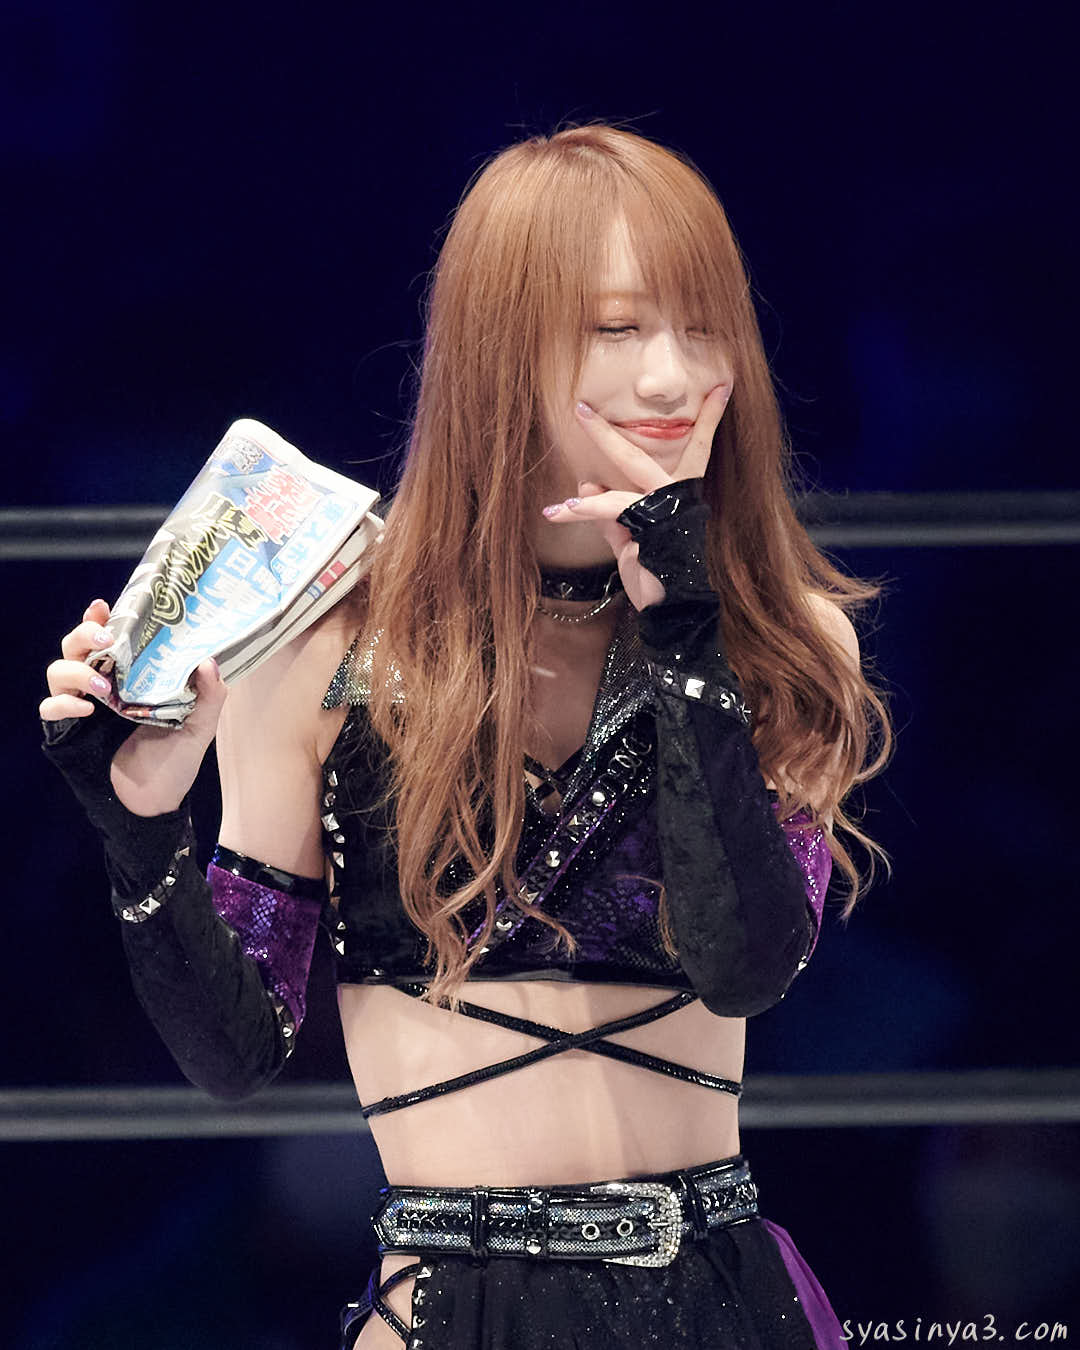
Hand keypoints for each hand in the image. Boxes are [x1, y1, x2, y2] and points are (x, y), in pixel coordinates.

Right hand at [42, 598, 227, 816]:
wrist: (155, 806)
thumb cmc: (175, 763)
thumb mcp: (200, 726)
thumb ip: (210, 694)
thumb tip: (208, 660)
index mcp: (131, 678)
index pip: (108, 639)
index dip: (100, 619)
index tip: (103, 605)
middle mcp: (103, 687)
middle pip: (75, 645)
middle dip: (84, 634)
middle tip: (107, 639)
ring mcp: (83, 709)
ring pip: (57, 671)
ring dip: (76, 670)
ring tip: (104, 685)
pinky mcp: (68, 734)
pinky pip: (50, 710)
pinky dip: (62, 705)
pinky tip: (87, 711)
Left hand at [540, 383, 731, 610]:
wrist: (672, 608)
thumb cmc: (655, 575)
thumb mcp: (630, 542)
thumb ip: (611, 515)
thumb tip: (587, 487)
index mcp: (682, 497)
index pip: (698, 449)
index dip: (710, 420)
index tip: (723, 387)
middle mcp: (680, 497)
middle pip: (639, 454)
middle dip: (607, 432)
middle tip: (581, 407)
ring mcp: (668, 509)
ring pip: (621, 482)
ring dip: (583, 495)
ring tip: (556, 502)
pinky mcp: (653, 525)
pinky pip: (612, 510)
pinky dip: (585, 511)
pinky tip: (561, 513)